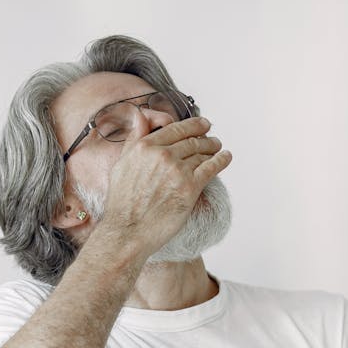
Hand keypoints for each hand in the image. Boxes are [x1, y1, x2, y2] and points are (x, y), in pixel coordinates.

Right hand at [102, 115, 231, 257]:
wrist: (128, 231)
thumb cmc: (122, 203)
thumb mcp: (121, 164)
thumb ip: (134, 139)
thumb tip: (140, 116)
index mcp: (145, 147)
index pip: (176, 129)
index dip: (193, 125)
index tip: (202, 125)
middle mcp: (162, 155)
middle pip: (192, 140)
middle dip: (205, 138)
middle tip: (212, 139)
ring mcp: (177, 171)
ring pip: (202, 153)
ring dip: (213, 149)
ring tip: (218, 149)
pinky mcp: (190, 187)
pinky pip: (211, 168)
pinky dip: (222, 160)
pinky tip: (226, 157)